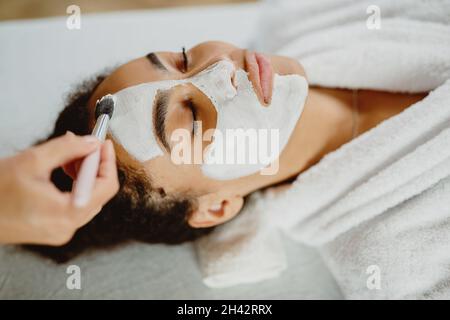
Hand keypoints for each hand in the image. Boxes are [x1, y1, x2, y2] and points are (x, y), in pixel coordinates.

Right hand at [0, 132, 118, 244]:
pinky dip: (75, 186)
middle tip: (86, 145)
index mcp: (67, 213)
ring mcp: (60, 231)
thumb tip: (91, 142)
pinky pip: (75, 205)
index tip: (104, 143)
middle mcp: (67, 227)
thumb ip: (67, 149)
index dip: (107, 161)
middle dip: (94, 165)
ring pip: (88, 198)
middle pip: (99, 192)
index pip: (106, 186)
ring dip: (84, 174)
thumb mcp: (31, 161)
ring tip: (69, 157)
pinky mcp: (53, 230)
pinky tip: (64, 171)